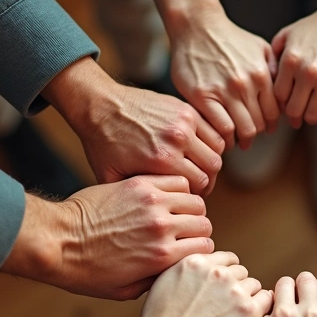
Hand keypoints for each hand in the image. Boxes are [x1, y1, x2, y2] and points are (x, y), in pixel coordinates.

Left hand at [1, 176, 214, 299]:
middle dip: (197, 228)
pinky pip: (176, 181)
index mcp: (162, 257)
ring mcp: (152, 203)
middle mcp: (162, 228)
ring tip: (176, 211)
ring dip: (188, 207)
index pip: (206, 247)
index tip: (189, 248)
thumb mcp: (125, 291)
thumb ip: (157, 281)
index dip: (199, 250)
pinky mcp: (139, 184)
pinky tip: (166, 195)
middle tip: (183, 229)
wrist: (57, 240)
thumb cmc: (86, 271)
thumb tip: (175, 270)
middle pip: (203, 223)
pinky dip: (177, 187)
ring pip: (195, 199)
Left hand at [44, 58, 224, 194]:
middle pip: (212, 168)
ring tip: (199, 166)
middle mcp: (176, 140)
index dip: (196, 194)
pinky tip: (199, 149)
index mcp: (161, 160)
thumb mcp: (114, 178)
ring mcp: (184, 122)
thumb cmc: (103, 143)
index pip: (199, 185)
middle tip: (198, 184)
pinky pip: (212, 130)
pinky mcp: (185, 108)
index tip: (189, 196)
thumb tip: (160, 211)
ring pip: (217, 149)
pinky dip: (211, 142)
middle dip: (207, 179)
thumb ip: (141, 194)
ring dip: (210, 160)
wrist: (100, 106)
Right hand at [137, 252, 273, 316]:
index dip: (224, 273)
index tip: (223, 286)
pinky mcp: (248, 311)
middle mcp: (216, 272)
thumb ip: (184, 272)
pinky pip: (265, 299)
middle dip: (235, 286)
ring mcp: (234, 290)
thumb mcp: (164, 285)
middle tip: (227, 306)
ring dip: (247, 297)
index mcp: (195, 262)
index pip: (223, 258)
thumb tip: (197, 273)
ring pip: (253, 285)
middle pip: (239, 271)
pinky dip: (260, 308)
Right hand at [171, 12, 279, 148]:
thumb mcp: (260, 48)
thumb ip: (274, 70)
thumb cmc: (229, 38)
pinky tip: (222, 138)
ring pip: (242, 129)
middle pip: (259, 124)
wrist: (197, 26)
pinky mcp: (202, 96)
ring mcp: (224, 91)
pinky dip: (224, 138)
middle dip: (255, 134)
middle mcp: (245, 85)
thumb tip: (284, 92)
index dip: (270, 125)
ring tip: (237, 142)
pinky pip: (220, 127)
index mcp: (261, 75)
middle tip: (249, 139)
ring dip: (241, 140)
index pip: (274, 113)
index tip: (264, 130)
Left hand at [272, 2, 316, 127]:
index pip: (278, 97)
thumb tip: (268, 80)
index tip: (286, 104)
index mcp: (289, 61)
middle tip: (298, 115)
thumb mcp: (289, 34)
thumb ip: (274, 55)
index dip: (281, 104)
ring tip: (314, 110)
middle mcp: (305, 72)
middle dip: (294, 115)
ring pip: (312, 116)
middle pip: (293, 110)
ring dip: (312, 116)